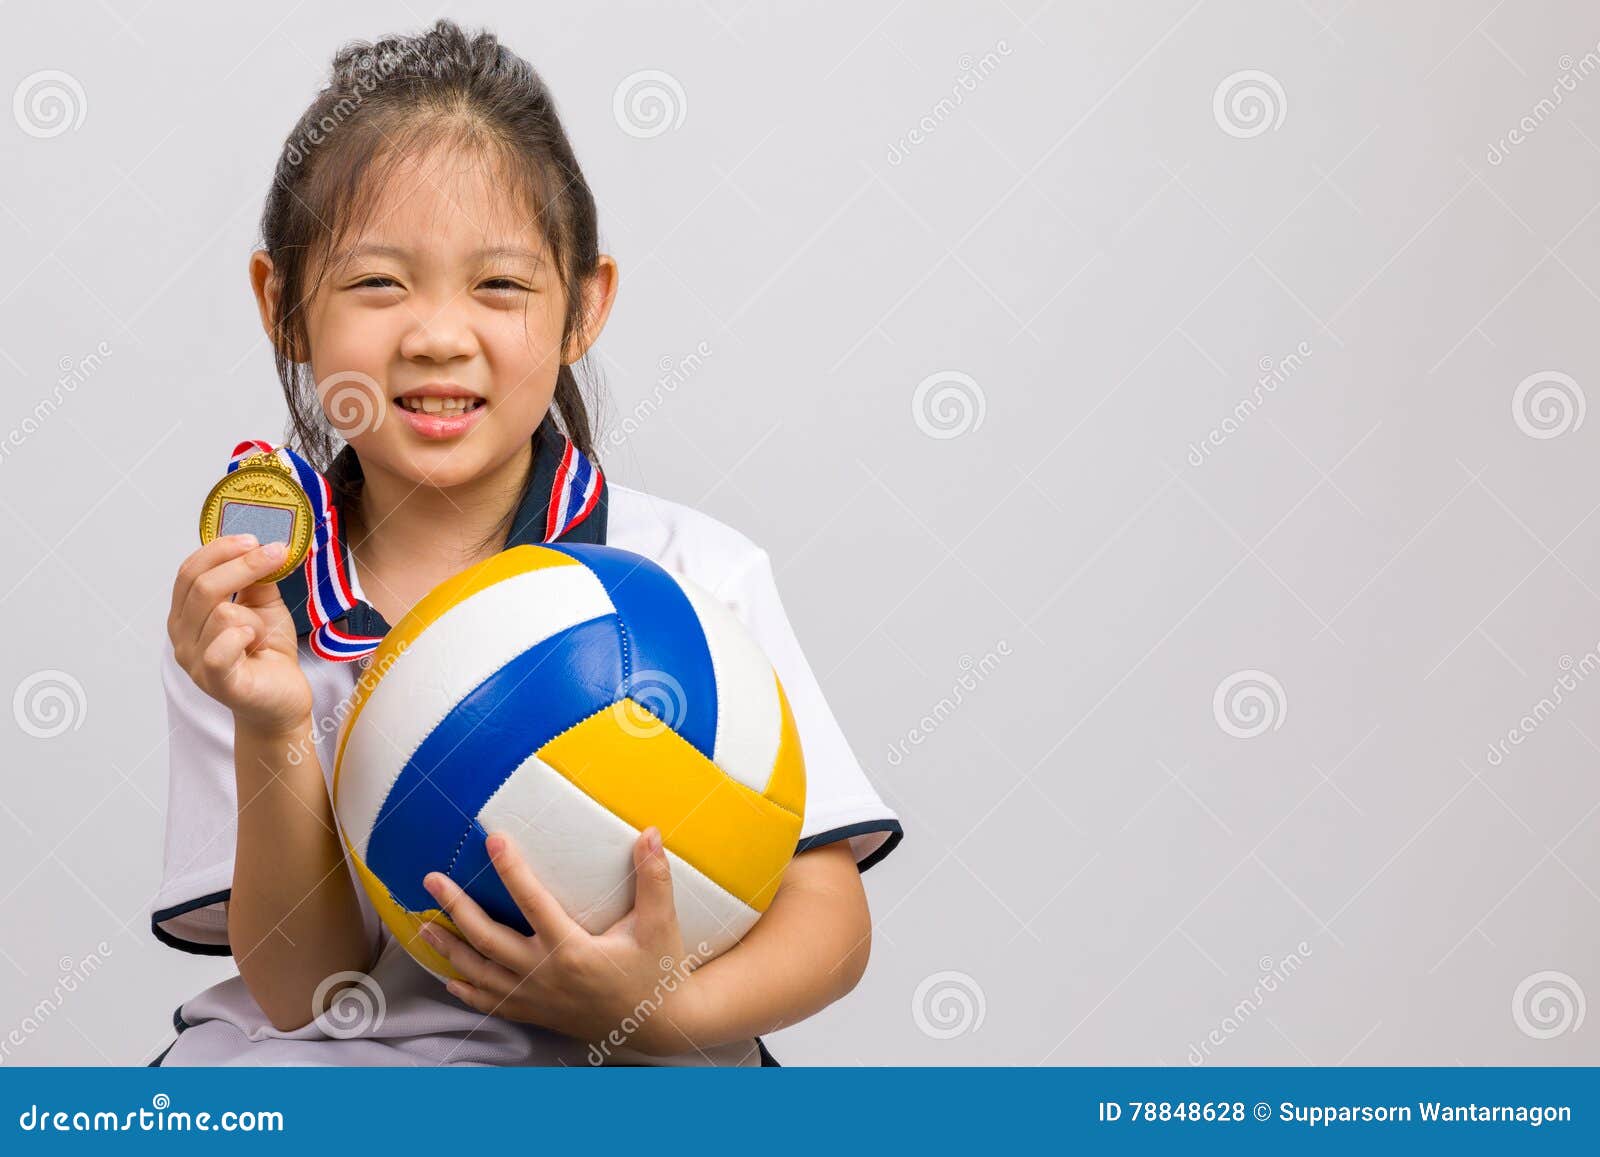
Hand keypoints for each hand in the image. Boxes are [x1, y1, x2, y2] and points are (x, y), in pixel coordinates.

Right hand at [168, 534, 311, 734]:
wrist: (283, 696)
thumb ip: (256, 578)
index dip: (219, 549)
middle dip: (242, 564)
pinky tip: (255, 642)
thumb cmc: (268, 650)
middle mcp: (182, 635)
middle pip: (201, 586)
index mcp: (187, 613)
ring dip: (252, 615)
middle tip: (275, 553)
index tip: (254, 537)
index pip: (189, 571)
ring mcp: (194, 661)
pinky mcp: (216, 681)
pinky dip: (242, 637)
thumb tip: (261, 544)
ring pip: (219, 614)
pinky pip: (219, 649)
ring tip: (262, 632)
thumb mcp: (263, 605)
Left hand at [418, 827, 707, 1056]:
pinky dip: (466, 989)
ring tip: (423, 925)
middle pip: (487, 938)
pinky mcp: (536, 1013)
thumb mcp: (660, 924)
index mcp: (572, 950)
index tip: (492, 839)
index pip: (532, 902)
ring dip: (449, 948)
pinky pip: (491, 1002)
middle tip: (431, 880)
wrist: (657, 1025)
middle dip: (456, 907)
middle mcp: (545, 974)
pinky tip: (450, 977)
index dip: (511, 869)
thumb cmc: (658, 972)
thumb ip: (654, 878)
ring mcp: (536, 997)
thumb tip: (650, 832)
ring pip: (480, 972)